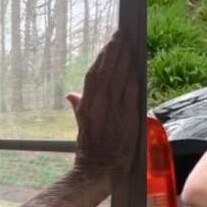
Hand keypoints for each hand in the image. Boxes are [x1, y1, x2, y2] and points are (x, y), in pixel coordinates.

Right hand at [66, 30, 141, 179]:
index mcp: (86, 106)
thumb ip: (78, 108)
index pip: (93, 76)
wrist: (99, 170)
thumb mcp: (80, 127)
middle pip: (106, 72)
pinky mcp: (127, 119)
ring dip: (124, 60)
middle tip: (121, 35)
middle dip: (114, 52)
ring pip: (118, 79)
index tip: (109, 44)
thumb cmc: (90, 151)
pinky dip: (132, 80)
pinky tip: (135, 68)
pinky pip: (130, 94)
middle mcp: (98, 106)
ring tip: (128, 44)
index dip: (102, 58)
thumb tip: (71, 95)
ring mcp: (113, 111)